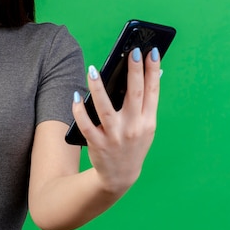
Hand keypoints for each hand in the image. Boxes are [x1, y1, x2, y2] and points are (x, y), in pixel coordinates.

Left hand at [72, 47, 160, 194]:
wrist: (119, 177)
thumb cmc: (132, 144)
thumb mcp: (145, 128)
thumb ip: (145, 105)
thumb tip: (147, 74)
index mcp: (148, 122)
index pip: (153, 92)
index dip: (153, 71)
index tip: (152, 52)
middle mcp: (134, 128)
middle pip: (133, 95)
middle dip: (134, 72)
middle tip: (132, 51)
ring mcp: (115, 136)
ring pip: (105, 108)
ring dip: (98, 88)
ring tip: (94, 69)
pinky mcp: (97, 144)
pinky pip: (86, 124)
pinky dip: (80, 110)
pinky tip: (76, 95)